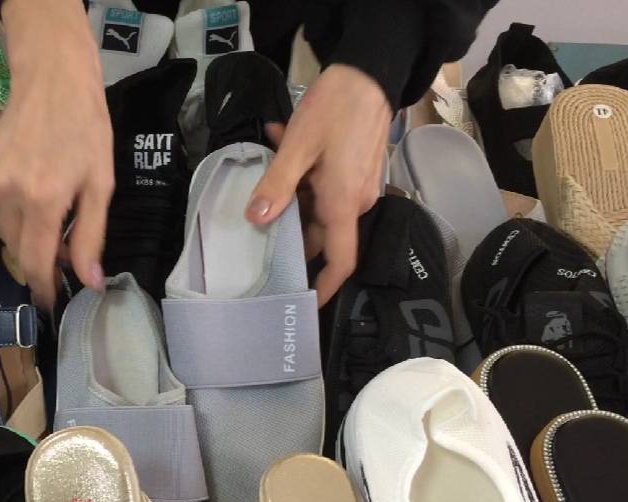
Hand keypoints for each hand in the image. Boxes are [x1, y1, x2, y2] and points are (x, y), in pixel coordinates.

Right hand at [0, 0, 112, 310]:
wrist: (52, 78)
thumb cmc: (87, 128)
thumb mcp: (101, 184)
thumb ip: (91, 236)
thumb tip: (89, 281)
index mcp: (43, 198)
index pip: (34, 262)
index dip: (42, 286)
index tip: (49, 302)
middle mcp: (8, 192)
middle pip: (17, 249)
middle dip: (38, 257)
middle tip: (63, 250)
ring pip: (4, 230)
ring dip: (26, 234)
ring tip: (50, 213)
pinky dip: (13, 210)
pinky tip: (31, 189)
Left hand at [245, 64, 390, 305]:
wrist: (370, 72)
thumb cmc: (336, 109)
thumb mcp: (298, 147)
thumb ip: (277, 185)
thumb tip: (256, 219)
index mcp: (344, 204)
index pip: (340, 261)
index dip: (324, 286)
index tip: (305, 303)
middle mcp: (357, 202)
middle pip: (322, 236)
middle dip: (291, 233)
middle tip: (258, 234)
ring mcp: (359, 187)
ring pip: (319, 209)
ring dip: (293, 195)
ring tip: (269, 167)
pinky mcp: (356, 172)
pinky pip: (325, 188)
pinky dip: (304, 177)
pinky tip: (282, 145)